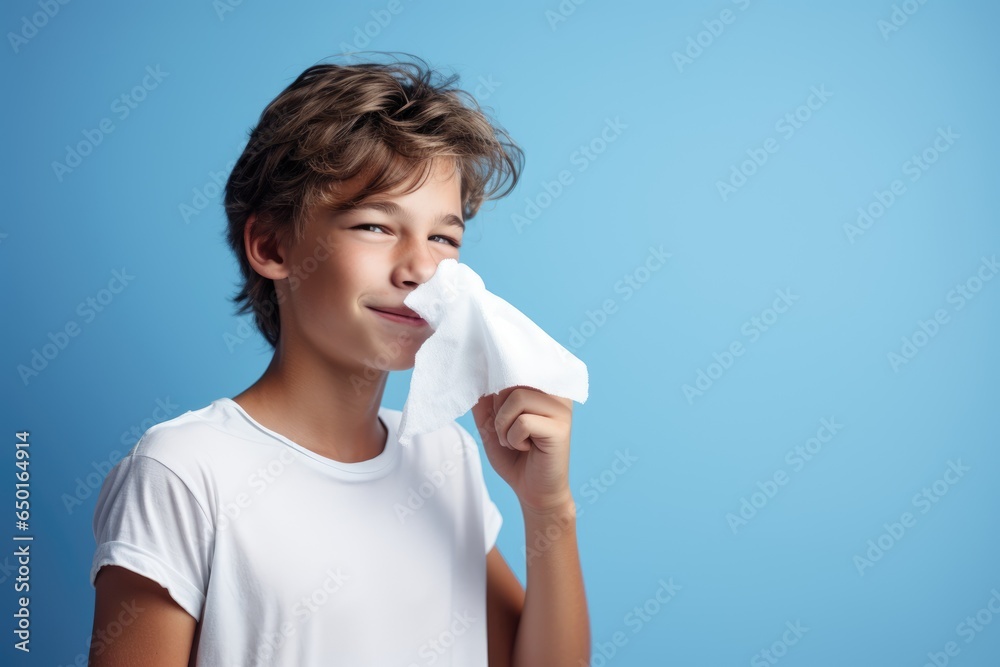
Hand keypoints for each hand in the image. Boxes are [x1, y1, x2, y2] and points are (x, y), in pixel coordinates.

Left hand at [471, 386, 574, 512]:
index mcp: (543, 387)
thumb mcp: (491, 423)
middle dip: (499, 411)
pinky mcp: (561, 428)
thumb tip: (476, 374)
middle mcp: (557, 392)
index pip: (514, 367)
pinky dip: (514, 438)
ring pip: (517, 398)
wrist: (532, 491)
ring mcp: (561, 409)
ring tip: (515, 440)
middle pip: (511, 381)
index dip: (497, 385)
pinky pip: (523, 421)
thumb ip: (484, 399)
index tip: (494, 405)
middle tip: (508, 432)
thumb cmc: (514, 456)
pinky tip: (526, 448)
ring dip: (504, 425)